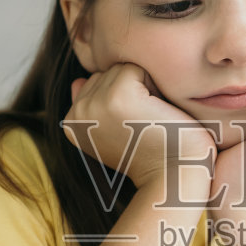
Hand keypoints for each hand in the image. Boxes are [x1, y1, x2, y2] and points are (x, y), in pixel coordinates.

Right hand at [61, 63, 216, 190]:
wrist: (173, 178)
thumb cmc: (153, 156)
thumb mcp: (116, 132)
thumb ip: (94, 105)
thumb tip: (78, 80)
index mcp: (72, 122)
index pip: (98, 81)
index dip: (125, 98)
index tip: (133, 129)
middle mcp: (77, 112)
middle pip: (109, 71)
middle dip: (133, 89)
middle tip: (144, 125)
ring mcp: (95, 104)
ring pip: (122, 68)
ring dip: (144, 87)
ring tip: (150, 120)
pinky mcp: (118, 97)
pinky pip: (136, 68)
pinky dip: (154, 87)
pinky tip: (156, 114)